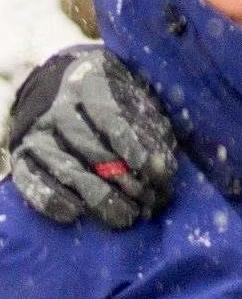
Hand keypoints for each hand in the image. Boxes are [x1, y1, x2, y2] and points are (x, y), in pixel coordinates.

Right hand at [7, 46, 176, 228]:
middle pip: (90, 148)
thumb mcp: (140, 102)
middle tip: (148, 201)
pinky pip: (31, 181)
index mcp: (93, 82)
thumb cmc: (119, 101)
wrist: (66, 95)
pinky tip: (76, 214)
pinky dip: (52, 200)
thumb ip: (153, 129)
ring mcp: (39, 133)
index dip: (131, 146)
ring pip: (67, 168)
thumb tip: (162, 168)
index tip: (150, 170)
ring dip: (99, 196)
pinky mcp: (23, 157)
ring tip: (127, 216)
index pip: (111, 116)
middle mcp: (60, 107)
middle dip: (123, 179)